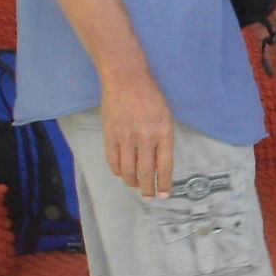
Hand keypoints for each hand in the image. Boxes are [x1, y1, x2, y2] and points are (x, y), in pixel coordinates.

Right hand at [101, 68, 174, 196]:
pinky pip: (113, 160)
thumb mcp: (166, 117)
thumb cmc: (151, 97)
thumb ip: (163, 140)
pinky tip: (123, 173)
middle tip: (149, 196)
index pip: (165, 166)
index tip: (165, 194)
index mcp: (164, 133)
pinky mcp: (110, 134)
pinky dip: (118, 170)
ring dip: (132, 182)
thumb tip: (160, 164)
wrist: (126, 78)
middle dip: (148, 188)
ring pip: (128, 170)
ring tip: (136, 186)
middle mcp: (145, 137)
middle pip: (146, 172)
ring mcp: (126, 137)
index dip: (165, 183)